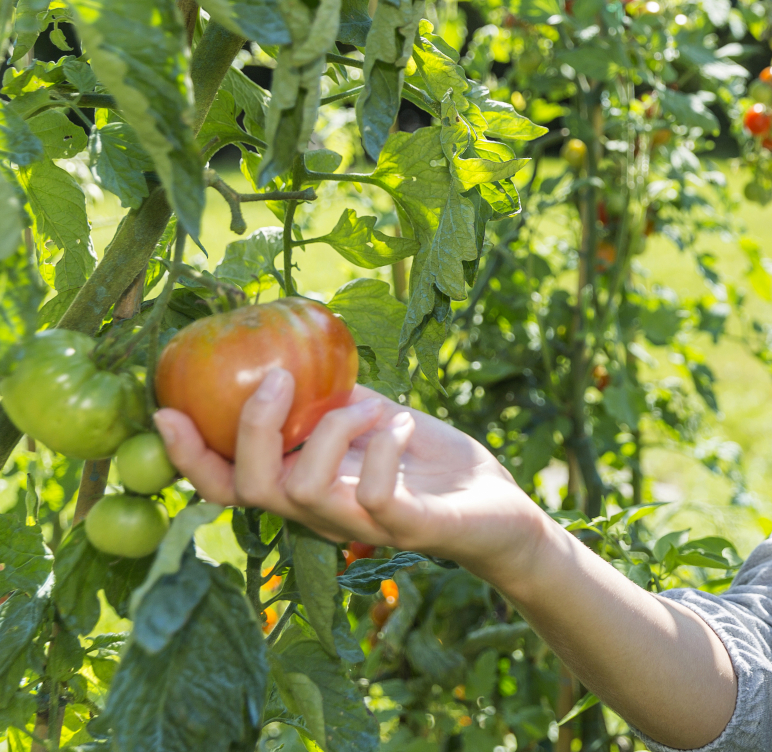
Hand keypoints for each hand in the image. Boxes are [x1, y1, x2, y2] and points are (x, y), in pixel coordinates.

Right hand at [155, 368, 555, 588]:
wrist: (496, 505)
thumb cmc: (428, 460)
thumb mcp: (372, 417)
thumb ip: (329, 397)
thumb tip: (288, 351)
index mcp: (303, 484)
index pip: (226, 485)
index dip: (189, 457)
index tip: (165, 409)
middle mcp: (321, 513)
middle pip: (250, 491)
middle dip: (252, 429)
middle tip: (279, 377)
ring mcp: (363, 526)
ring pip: (305, 491)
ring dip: (333, 430)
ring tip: (373, 407)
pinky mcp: (409, 530)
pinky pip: (377, 497)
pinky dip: (385, 451)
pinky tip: (404, 424)